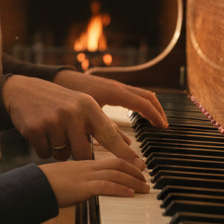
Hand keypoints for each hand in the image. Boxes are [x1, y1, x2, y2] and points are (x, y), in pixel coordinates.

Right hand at [3, 75, 149, 164]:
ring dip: (58, 150)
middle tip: (68, 139)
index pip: (111, 135)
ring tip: (52, 132)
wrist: (21, 91)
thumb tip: (128, 144)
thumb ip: (104, 126)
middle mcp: (73, 112)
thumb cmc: (58, 101)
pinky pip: (45, 154)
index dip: (126, 153)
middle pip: (83, 153)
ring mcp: (53, 120)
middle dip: (76, 152)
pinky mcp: (35, 129)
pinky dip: (43, 149)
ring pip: (62, 155)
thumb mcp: (83, 106)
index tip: (141, 167)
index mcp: (88, 106)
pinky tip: (40, 133)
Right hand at [37, 157, 149, 206]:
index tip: (139, 167)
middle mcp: (84, 162)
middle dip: (134, 171)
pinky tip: (129, 193)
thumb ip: (80, 174)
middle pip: (115, 163)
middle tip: (145, 179)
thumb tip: (92, 184)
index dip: (127, 161)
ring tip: (144, 188)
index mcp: (82, 158)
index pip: (109, 156)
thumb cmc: (43, 181)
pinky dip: (119, 189)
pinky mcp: (79, 185)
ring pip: (113, 173)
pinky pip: (103, 185)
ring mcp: (82, 173)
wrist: (28, 185)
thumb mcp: (64, 173)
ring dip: (132, 181)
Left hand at [53, 69, 168, 129]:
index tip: (164, 127)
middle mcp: (118, 87)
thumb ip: (105, 129)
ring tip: (156, 120)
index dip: (155, 116)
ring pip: (141, 94)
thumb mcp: (89, 114)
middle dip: (158, 110)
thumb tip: (124, 145)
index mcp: (116, 93)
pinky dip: (141, 103)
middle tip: (165, 125)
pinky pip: (133, 93)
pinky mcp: (111, 87)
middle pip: (147, 97)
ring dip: (151, 106)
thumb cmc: (71, 95)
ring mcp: (115, 85)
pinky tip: (139, 113)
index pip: (144, 104)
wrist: (59, 79)